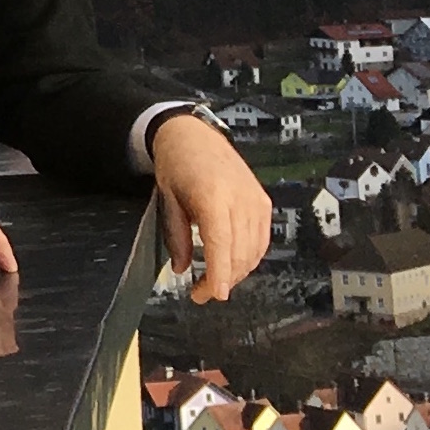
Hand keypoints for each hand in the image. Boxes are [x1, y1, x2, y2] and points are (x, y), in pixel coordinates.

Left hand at [153, 115, 272, 300]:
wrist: (194, 135)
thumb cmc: (176, 164)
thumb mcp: (167, 199)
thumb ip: (176, 236)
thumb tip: (181, 269)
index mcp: (213, 196)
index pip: (221, 243)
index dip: (220, 272)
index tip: (215, 294)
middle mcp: (240, 198)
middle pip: (239, 252)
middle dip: (223, 279)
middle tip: (201, 293)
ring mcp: (256, 200)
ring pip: (253, 250)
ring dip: (236, 272)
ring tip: (214, 281)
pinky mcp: (263, 201)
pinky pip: (261, 239)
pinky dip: (249, 257)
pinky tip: (233, 264)